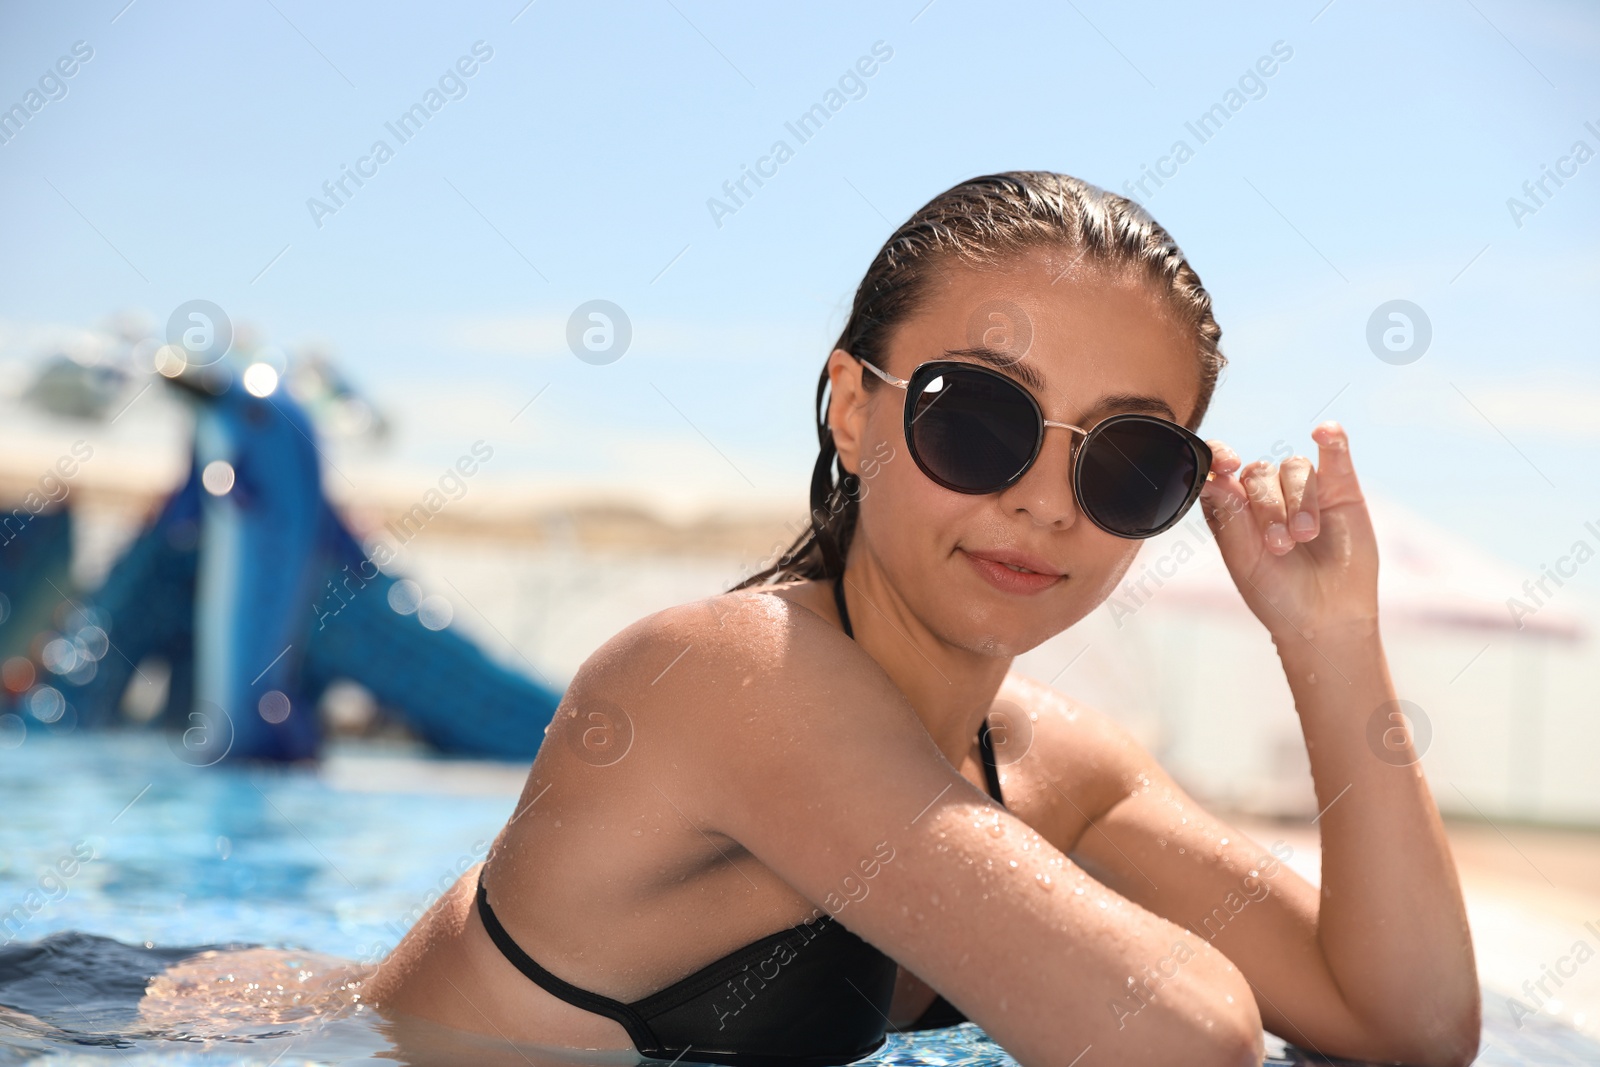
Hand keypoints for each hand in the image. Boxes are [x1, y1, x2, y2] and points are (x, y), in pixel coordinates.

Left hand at [1198, 422, 1379, 644]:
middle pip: (1258, 472)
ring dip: (1300, 500)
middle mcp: (1265, 493)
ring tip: (1305, 535)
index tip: (1226, 466)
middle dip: (1268, 507)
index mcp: (1232, 507)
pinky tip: (1325, 433)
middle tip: (1280, 545)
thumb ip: (1230, 519)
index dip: (1217, 456)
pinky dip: (1332, 439)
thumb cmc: (1277, 593)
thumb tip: (1214, 478)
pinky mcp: (1340, 489)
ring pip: (1295, 467)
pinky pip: (1334, 453)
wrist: (1325, 618)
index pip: (1217, 468)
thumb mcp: (1245, 561)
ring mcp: (1303, 489)